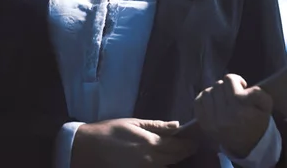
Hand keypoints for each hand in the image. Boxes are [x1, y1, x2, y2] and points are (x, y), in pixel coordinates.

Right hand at [71, 118, 198, 167]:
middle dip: (186, 151)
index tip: (196, 139)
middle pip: (176, 158)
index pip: (179, 146)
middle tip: (191, 144)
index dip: (190, 143)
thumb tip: (177, 125)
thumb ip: (156, 126)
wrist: (90, 148)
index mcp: (152, 144)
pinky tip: (163, 158)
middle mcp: (152, 160)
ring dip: (176, 159)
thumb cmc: (111, 131)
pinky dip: (163, 164)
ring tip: (179, 150)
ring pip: (168, 166)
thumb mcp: (133, 123)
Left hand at [194, 74, 272, 158]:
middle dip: (227, 87)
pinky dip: (206, 99)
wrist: (247, 144)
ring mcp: (211, 120)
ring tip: (224, 99)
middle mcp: (224, 116)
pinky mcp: (203, 123)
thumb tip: (244, 87)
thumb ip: (258, 93)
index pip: (230, 80)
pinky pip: (198, 101)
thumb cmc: (256, 120)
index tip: (242, 86)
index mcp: (240, 109)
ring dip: (216, 92)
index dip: (237, 80)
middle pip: (218, 84)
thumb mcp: (265, 107)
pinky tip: (215, 103)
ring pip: (207, 91)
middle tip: (234, 94)